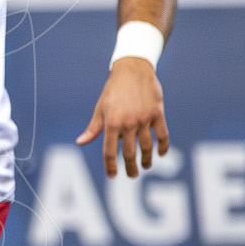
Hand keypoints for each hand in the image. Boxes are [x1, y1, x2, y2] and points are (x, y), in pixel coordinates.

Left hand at [78, 58, 168, 177]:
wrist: (133, 69)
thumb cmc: (113, 90)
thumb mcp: (100, 108)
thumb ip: (93, 127)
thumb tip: (80, 142)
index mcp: (111, 123)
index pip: (109, 151)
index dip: (110, 166)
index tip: (112, 176)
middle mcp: (128, 123)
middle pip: (129, 153)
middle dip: (130, 167)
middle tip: (132, 175)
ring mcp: (144, 119)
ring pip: (147, 147)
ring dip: (147, 159)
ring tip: (146, 166)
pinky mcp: (157, 113)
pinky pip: (162, 135)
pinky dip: (163, 146)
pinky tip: (161, 154)